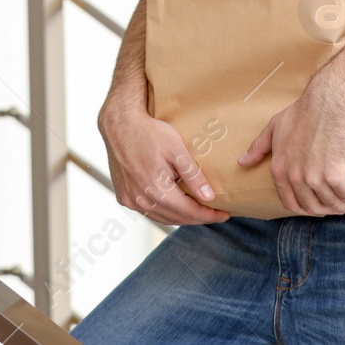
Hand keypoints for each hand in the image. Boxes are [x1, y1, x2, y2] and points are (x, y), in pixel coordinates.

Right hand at [100, 106, 229, 226]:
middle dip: (198, 218)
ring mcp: (131, 200)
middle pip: (177, 219)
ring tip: (198, 210)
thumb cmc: (149, 132)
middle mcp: (142, 200)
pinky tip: (174, 204)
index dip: (209, 215)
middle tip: (214, 213)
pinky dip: (164, 212)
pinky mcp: (124, 197)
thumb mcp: (176, 149)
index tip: (224, 214)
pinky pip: (148, 211)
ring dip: (181, 217)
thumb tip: (209, 197)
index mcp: (157, 190)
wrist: (120, 125)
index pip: (189, 212)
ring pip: (162, 218)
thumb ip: (193, 175)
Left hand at [238, 83, 344, 215]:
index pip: (290, 203)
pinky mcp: (337, 175)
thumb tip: (242, 162)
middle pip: (311, 207)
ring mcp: (316, 178)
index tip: (315, 204)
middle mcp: (296, 178)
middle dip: (323, 209)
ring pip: (330, 205)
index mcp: (279, 170)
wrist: (327, 103)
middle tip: (334, 206)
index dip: (304, 208)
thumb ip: (258, 147)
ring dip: (342, 208)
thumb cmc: (301, 112)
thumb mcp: (273, 127)